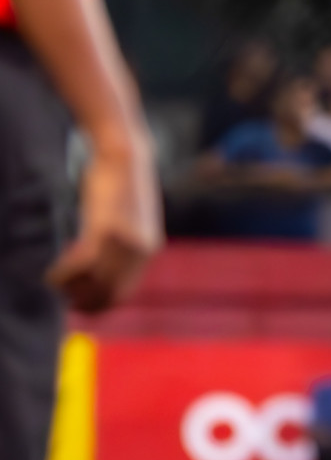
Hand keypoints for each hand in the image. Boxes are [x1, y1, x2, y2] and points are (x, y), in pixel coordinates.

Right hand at [46, 142, 161, 313]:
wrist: (123, 154)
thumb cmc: (120, 182)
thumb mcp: (128, 216)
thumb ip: (122, 240)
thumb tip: (101, 257)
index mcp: (148, 249)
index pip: (123, 293)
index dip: (99, 305)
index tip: (77, 305)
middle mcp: (140, 250)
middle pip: (108, 294)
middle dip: (82, 301)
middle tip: (61, 296)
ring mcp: (125, 242)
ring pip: (93, 282)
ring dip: (70, 288)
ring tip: (55, 280)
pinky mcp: (106, 229)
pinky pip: (82, 264)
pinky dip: (63, 273)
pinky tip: (52, 273)